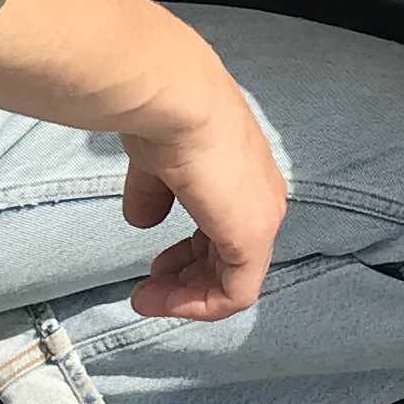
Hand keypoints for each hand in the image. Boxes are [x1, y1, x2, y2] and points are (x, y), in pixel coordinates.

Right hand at [119, 60, 288, 319]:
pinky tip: (161, 300)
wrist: (175, 99)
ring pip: (234, 280)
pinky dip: (198, 305)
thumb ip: (154, 193)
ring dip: (188, 296)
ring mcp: (262, 219)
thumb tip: (141, 219)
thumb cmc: (164, 117)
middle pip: (230, 258)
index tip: (156, 264)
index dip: (191, 253)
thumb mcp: (156, 162)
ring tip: (147, 299)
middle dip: (188, 279)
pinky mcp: (252, 238)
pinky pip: (235, 292)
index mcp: (244, 175)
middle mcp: (262, 198)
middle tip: (149, 288)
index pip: (225, 228)